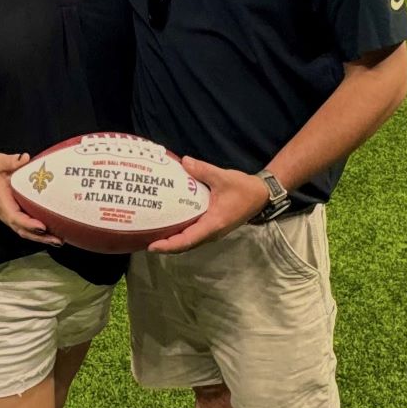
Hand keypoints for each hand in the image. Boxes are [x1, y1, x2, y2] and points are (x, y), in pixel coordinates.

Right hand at [0, 152, 62, 246]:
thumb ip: (10, 161)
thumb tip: (25, 158)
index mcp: (1, 200)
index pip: (15, 216)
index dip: (29, 224)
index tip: (42, 227)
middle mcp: (4, 212)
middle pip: (22, 230)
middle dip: (40, 237)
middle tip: (58, 240)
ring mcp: (8, 215)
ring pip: (24, 231)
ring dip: (40, 238)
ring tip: (58, 240)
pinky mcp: (12, 214)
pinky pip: (24, 226)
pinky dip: (36, 233)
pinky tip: (49, 234)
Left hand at [146, 157, 270, 254]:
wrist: (260, 196)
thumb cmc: (243, 189)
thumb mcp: (223, 177)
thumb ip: (203, 170)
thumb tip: (184, 161)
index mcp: (213, 224)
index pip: (188, 239)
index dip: (169, 245)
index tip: (152, 246)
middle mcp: (212, 232)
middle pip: (185, 245)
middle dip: (166, 246)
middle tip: (146, 240)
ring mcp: (212, 232)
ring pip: (189, 242)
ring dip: (172, 242)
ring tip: (154, 235)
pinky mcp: (212, 227)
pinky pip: (193, 235)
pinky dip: (180, 235)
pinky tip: (170, 225)